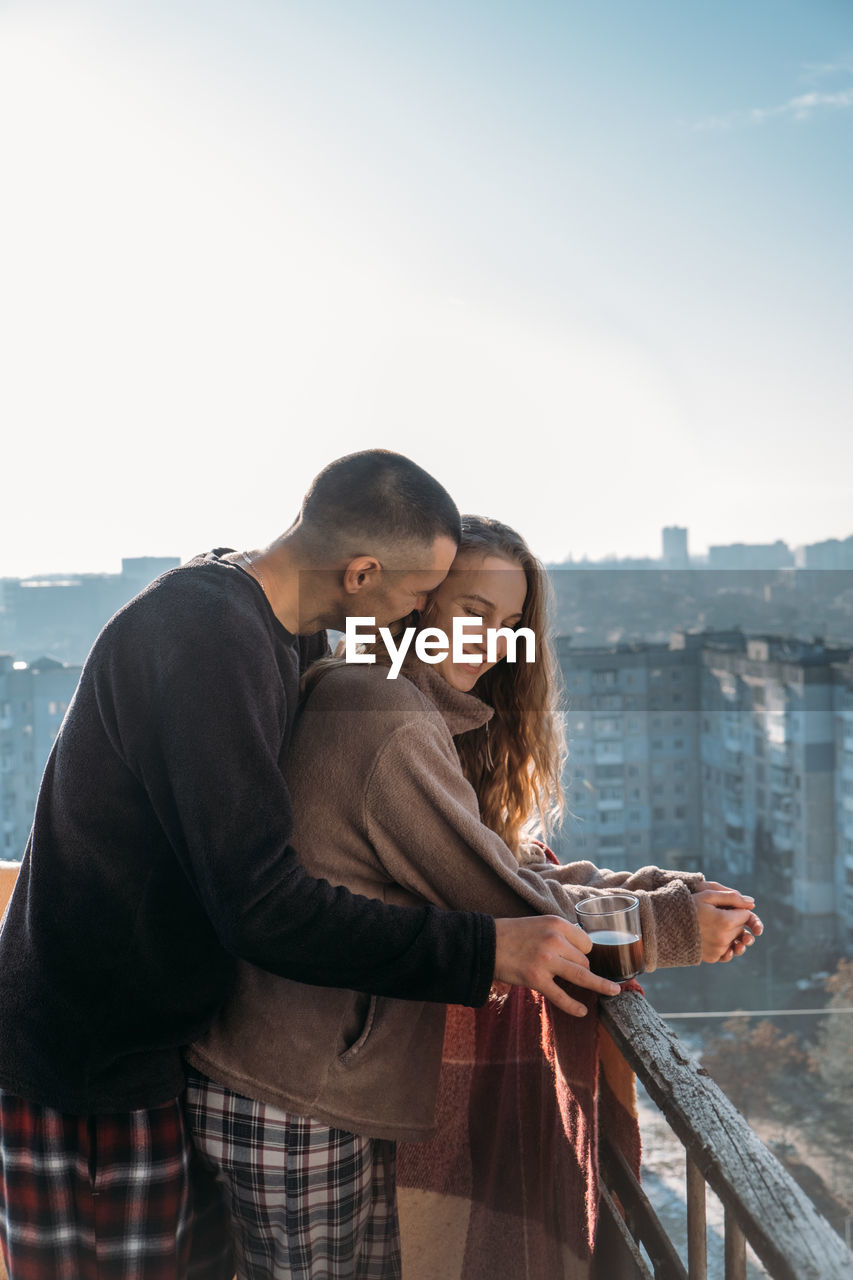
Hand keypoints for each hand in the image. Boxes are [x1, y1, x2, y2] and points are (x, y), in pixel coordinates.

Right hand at [493, 915, 620, 1015]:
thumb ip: (559, 934)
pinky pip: (561, 996)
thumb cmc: (512, 934)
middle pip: (584, 960)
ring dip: (597, 985)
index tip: (580, 959)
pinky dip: (574, 1006)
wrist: (485, 944)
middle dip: (582, 968)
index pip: (586, 942)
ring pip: (581, 975)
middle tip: (570, 973)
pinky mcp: (536, 979)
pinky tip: (583, 1011)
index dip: (584, 953)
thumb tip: (582, 949)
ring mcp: (546, 961)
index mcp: (556, 924)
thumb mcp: (539, 924)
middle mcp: (554, 940)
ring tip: (612, 992)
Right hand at [694, 889, 763, 962]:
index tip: (723, 906)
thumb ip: (732, 897)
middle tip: (715, 914)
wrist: (667, 925)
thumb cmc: (687, 906)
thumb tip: (752, 903)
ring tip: (715, 926)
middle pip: (741, 928)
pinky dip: (723, 944)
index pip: (745, 915)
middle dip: (733, 920)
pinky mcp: (713, 957)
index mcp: (725, 921)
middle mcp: (725, 938)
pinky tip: (712, 937)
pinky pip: (727, 951)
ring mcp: (719, 950)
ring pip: (735, 940)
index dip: (736, 908)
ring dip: (729, 933)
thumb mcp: (708, 895)